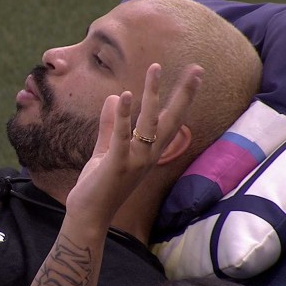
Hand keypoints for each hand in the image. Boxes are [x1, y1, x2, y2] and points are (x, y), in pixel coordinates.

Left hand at [65, 63, 202, 226]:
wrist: (89, 216)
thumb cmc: (98, 186)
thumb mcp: (105, 150)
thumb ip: (110, 125)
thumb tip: (113, 96)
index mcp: (148, 152)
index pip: (170, 121)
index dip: (182, 98)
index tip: (194, 74)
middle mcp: (148, 156)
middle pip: (171, 119)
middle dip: (183, 94)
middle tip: (197, 68)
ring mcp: (135, 160)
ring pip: (148, 122)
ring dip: (152, 94)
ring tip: (155, 69)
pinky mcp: (117, 164)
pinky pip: (122, 136)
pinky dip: (122, 116)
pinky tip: (123, 95)